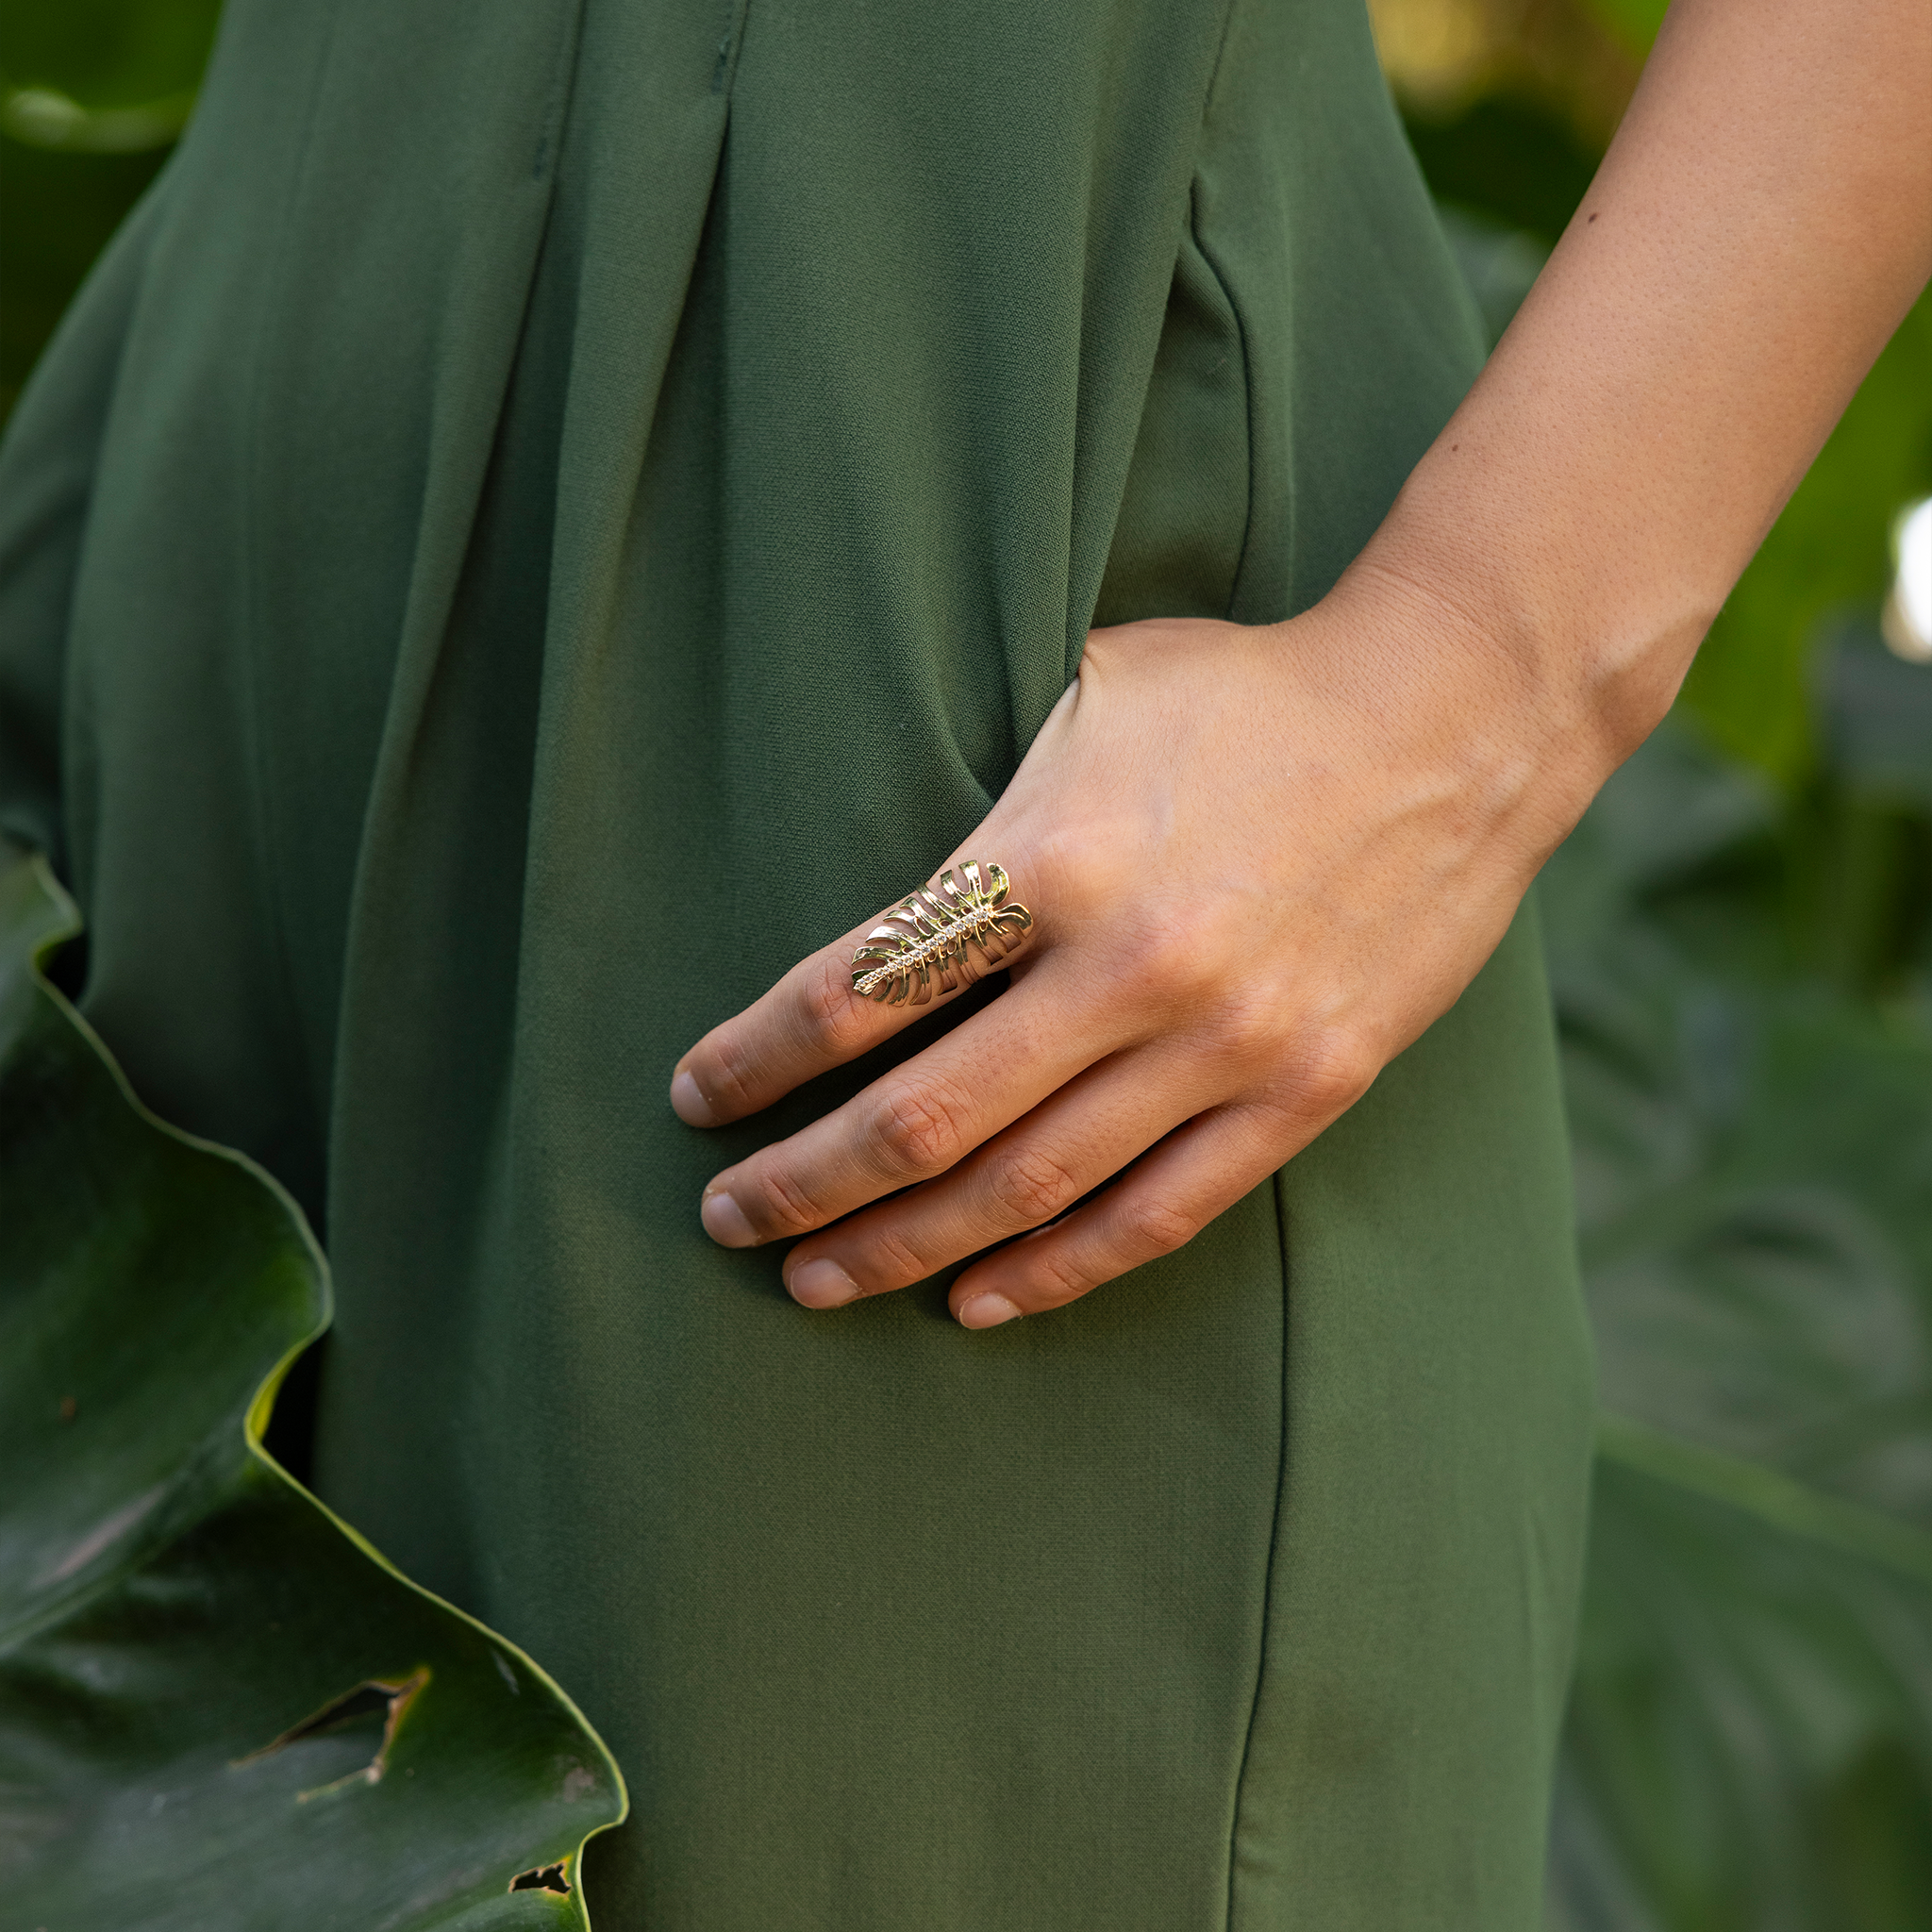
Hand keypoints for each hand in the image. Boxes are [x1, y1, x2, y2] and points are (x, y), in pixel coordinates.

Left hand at [669, 574, 1609, 1327]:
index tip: (697, 1094)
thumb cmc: (1250, 693)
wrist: (1455, 721)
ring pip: (1025, 1189)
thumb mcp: (1092, 692)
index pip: (857, 992)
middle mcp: (1132, 968)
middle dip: (801, 1180)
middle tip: (724, 1216)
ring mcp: (1225, 1046)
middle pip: (920, 1119)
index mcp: (1057, 858)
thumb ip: (985, 800)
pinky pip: (1156, 1215)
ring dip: (901, 1246)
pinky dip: (1054, 1271)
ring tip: (813, 1278)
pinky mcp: (1302, 1092)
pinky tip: (974, 1298)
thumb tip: (881, 893)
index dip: (757, 1057)